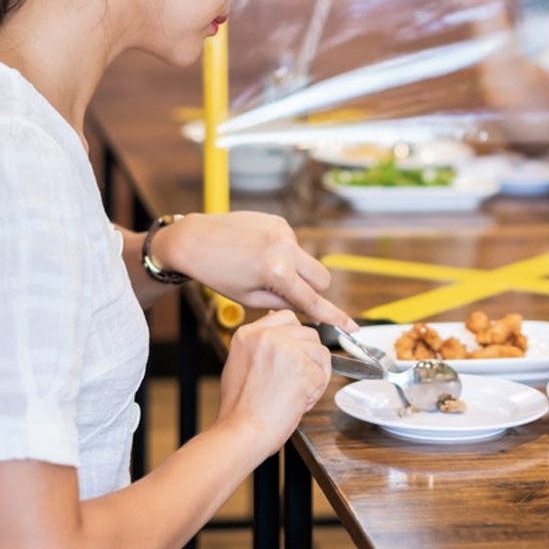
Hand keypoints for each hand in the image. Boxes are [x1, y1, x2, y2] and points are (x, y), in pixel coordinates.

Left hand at [155, 212, 354, 329]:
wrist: (195, 239)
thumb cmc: (217, 274)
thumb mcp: (249, 298)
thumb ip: (283, 302)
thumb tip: (306, 306)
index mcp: (276, 272)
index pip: (313, 300)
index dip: (334, 316)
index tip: (352, 327)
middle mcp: (285, 248)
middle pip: (322, 278)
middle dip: (313, 290)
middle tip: (289, 295)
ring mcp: (284, 231)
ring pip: (307, 261)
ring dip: (295, 270)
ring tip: (262, 269)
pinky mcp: (279, 221)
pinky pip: (293, 245)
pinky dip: (283, 254)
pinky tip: (258, 253)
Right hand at [214, 310, 331, 452]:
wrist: (240, 433)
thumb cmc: (240, 409)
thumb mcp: (240, 364)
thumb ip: (260, 344)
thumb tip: (278, 326)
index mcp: (249, 333)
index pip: (287, 317)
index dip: (297, 338)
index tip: (296, 354)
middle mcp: (267, 336)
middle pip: (308, 334)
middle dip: (309, 358)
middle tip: (296, 382)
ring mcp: (286, 350)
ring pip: (320, 352)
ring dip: (316, 375)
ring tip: (298, 394)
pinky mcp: (302, 368)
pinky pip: (322, 374)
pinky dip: (316, 392)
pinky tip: (298, 402)